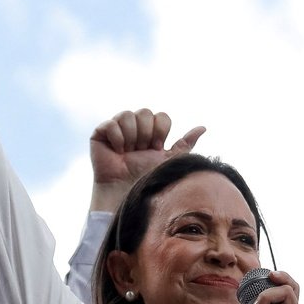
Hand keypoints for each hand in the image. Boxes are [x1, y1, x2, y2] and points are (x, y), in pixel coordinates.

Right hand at [89, 110, 204, 211]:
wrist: (128, 192)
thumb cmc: (149, 179)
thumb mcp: (170, 160)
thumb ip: (185, 143)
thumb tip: (203, 127)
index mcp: (151, 131)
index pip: (161, 116)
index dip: (161, 130)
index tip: (157, 148)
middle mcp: (135, 128)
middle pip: (145, 112)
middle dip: (147, 133)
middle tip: (143, 150)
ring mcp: (117, 130)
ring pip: (127, 114)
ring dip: (132, 136)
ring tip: (130, 151)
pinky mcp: (100, 135)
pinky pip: (110, 123)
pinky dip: (117, 138)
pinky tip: (118, 151)